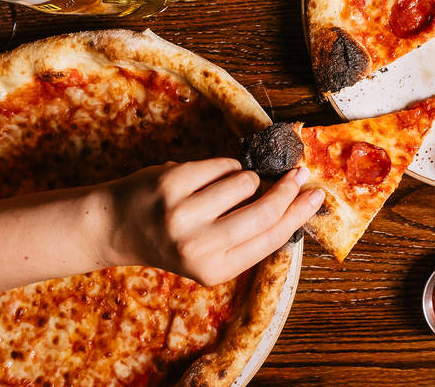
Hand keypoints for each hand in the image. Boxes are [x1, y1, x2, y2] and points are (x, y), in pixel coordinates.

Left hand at [104, 158, 323, 285]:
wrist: (117, 225)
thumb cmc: (173, 236)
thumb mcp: (210, 252)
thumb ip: (248, 234)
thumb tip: (298, 201)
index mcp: (214, 270)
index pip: (271, 239)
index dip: (299, 213)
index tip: (316, 195)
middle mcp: (197, 246)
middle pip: (265, 211)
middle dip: (288, 188)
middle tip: (298, 174)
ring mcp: (183, 214)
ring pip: (246, 181)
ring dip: (245, 178)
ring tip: (225, 187)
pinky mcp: (172, 184)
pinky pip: (223, 165)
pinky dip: (223, 167)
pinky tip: (206, 177)